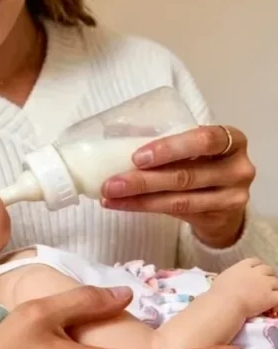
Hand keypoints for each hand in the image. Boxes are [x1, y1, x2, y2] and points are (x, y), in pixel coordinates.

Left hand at [101, 125, 254, 247]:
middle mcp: (238, 167)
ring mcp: (232, 195)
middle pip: (187, 174)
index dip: (170, 149)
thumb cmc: (200, 165)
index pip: (204, 140)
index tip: (137, 157)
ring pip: (180, 199)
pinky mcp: (220, 217)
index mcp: (230, 139)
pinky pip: (177, 212)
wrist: (224, 205)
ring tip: (109, 195)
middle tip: (111, 182)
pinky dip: (144, 207)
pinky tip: (121, 204)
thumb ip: (162, 139)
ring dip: (139, 197)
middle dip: (144, 180)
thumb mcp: (189, 149)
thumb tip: (116, 131)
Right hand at [213, 258, 277, 316]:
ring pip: (276, 282)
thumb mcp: (223, 277)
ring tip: (267, 294)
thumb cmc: (220, 292)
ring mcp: (266, 284)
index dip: (257, 266)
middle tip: (263, 284)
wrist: (227, 303)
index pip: (255, 261)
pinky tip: (272, 302)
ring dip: (273, 287)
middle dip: (267, 276)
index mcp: (243, 266)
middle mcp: (257, 272)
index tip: (256, 272)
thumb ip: (233, 275)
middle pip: (268, 270)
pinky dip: (276, 298)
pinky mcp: (272, 297)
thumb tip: (235, 277)